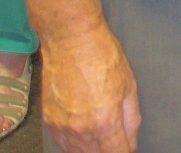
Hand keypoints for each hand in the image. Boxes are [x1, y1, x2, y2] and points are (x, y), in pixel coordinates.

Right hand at [42, 24, 140, 152]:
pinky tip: (83, 130)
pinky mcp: (49, 122)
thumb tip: (131, 140)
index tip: (128, 146)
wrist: (71, 40)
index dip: (125, 151)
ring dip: (91, 149)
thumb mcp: (128, 84)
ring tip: (100, 133)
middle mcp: (81, 130)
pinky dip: (74, 143)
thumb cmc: (102, 56)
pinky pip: (63, 144)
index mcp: (105, 121)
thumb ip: (132, 118)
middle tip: (115, 136)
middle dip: (108, 150)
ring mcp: (62, 128)